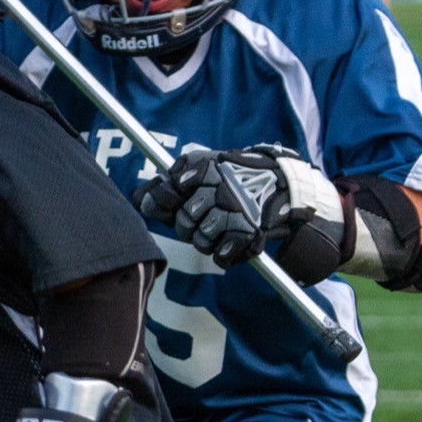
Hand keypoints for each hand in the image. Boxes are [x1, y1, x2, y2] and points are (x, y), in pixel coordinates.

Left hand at [133, 144, 347, 278]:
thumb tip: (141, 202)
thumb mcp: (200, 170)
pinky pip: (221, 255)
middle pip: (184, 220)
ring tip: (217, 227)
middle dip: (187, 225)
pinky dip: (223, 253)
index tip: (171, 203)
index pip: (169, 190)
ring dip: (205, 240)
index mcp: (205, 166)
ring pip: (201, 240)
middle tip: (199, 218)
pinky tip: (229, 240)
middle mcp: (221, 187)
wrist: (281, 184)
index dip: (163, 201)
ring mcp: (237, 210)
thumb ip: (168, 185)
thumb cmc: (230, 179)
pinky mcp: (250, 232)